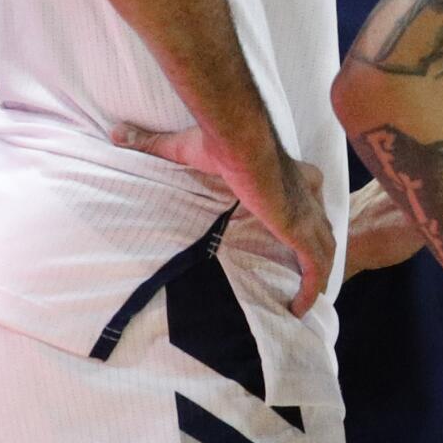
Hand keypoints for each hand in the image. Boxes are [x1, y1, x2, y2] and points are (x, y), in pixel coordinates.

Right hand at [113, 122, 334, 317]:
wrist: (238, 142)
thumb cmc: (219, 143)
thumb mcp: (184, 148)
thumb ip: (154, 144)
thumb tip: (118, 133)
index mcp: (291, 175)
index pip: (307, 200)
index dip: (306, 220)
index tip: (297, 238)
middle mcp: (307, 194)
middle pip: (322, 227)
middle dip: (319, 251)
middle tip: (306, 277)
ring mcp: (306, 213)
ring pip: (325, 250)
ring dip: (318, 275)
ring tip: (305, 300)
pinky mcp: (300, 229)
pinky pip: (314, 266)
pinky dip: (311, 287)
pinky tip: (300, 309)